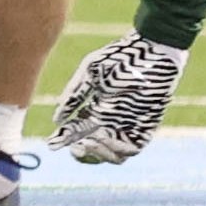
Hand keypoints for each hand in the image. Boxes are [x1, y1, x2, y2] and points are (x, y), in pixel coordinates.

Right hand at [49, 31, 189, 163]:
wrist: (153, 50)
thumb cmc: (120, 57)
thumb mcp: (90, 73)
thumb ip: (74, 95)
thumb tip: (57, 119)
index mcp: (94, 109)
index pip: (77, 132)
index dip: (64, 140)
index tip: (52, 144)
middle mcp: (111, 121)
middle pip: (94, 149)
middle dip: (82, 153)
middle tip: (76, 147)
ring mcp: (129, 126)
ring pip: (113, 155)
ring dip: (99, 153)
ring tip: (90, 142)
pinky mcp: (146, 127)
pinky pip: (132, 149)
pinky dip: (118, 149)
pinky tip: (106, 138)